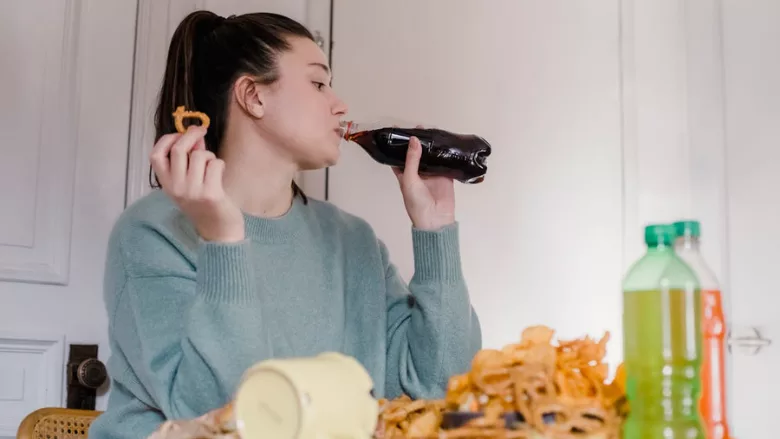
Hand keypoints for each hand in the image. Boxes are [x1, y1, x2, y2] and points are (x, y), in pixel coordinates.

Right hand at [149, 126, 244, 241]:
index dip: (166, 140)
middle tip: (201, 131)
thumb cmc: (204, 204)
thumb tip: (195, 135)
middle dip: (191, 135)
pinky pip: (215, 164)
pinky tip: (220, 175)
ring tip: (212, 167)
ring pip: (199, 155)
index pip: (155, 156)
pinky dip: (220, 164)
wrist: (218, 231)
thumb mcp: (188, 183)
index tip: (179, 134)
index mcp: (166, 185)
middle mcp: (176, 188)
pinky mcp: (210, 194)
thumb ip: (188, 160)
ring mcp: (192, 191)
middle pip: (178, 149)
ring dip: (209, 155)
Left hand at [393, 136, 455, 230]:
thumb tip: (414, 139)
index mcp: (404, 174)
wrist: (435, 219)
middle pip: (417, 153)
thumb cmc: (416, 203)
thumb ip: (412, 160)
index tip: (397, 129)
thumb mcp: (409, 180)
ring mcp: (432, 174)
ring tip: (433, 130)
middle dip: (417, 142)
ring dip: (431, 145)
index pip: (398, 156)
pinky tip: (447, 142)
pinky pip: (445, 162)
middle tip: (420, 126)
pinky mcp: (445, 176)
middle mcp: (418, 172)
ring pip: (431, 156)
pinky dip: (446, 153)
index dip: (397, 144)